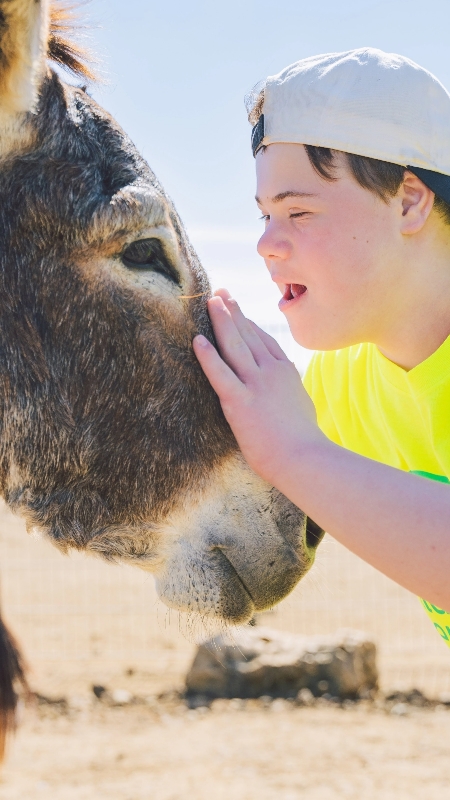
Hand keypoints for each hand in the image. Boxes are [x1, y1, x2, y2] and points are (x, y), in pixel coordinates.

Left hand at [193, 289, 324, 485]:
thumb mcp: (302, 404)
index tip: (236, 308)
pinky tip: (197, 339)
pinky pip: (220, 374)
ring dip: (221, 320)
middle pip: (248, 334)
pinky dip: (208, 356)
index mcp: (286, 372)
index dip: (248, 322)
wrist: (305, 459)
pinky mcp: (240, 402)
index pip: (264, 340)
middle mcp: (271, 372)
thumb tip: (287, 387)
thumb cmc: (304, 440)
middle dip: (232, 311)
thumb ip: (291, 390)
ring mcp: (256, 385)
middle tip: (219, 292)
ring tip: (210, 301)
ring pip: (235, 345)